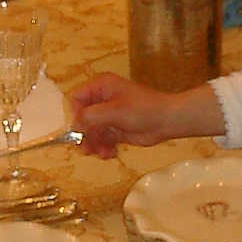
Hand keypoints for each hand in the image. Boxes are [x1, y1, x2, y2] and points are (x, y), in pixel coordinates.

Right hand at [68, 72, 221, 156]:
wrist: (168, 121)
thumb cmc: (144, 109)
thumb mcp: (114, 111)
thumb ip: (90, 116)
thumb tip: (73, 124)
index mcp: (101, 87)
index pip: (76, 99)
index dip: (74, 115)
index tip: (78, 130)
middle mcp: (103, 100)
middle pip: (82, 118)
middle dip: (84, 134)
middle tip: (85, 148)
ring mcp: (109, 116)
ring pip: (91, 132)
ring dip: (93, 144)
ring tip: (100, 153)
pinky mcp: (116, 130)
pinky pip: (102, 140)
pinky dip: (103, 148)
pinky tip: (110, 154)